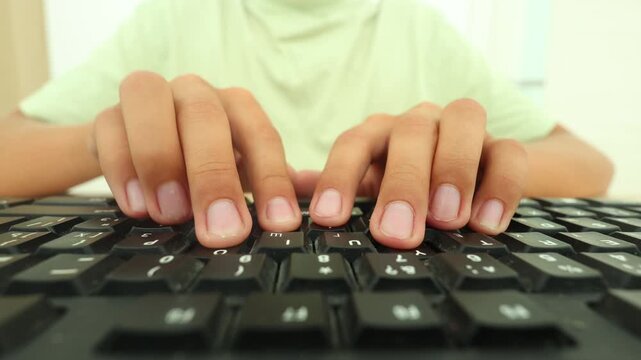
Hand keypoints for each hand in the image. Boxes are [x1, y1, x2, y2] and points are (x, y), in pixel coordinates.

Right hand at [91, 72, 301, 246]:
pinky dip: (122, 168)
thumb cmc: (198, 161)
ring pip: (151, 104)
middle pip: (207, 118)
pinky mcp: (107, 114)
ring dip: (161, 161)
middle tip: (222, 231)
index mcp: (235, 106)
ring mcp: (150, 97)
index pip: (261, 137)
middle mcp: (195, 93)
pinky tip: (136, 207)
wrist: (138, 146)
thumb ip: (271, 181)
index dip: (272, 180)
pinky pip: (109, 128)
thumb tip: (308, 196)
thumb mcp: (239, 171)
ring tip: (171, 215)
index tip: (279, 224)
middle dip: (215, 177)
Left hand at [307, 100, 527, 248]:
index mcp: (380, 134)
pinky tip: (487, 225)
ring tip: (447, 221)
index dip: (339, 178)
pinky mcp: (506, 147)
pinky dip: (501, 186)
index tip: (329, 220)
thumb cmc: (407, 183)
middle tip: (395, 234)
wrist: (471, 174)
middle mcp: (420, 123)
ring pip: (462, 123)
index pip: (353, 144)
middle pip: (408, 134)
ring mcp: (464, 131)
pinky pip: (511, 153)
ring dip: (453, 171)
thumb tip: (290, 191)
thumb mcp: (369, 188)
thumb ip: (335, 188)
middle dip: (402, 184)